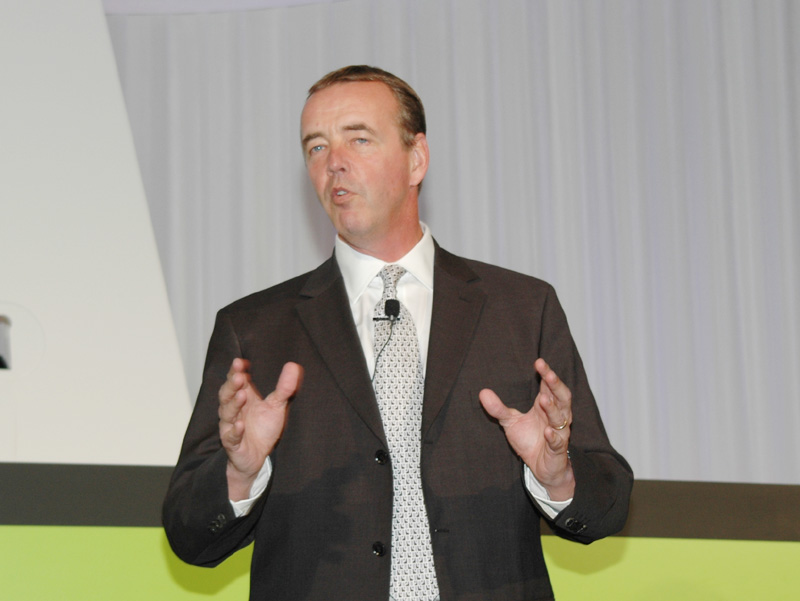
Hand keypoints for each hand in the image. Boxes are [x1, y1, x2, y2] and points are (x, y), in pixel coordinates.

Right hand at [218, 359, 302, 499]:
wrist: (257, 457)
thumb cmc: (263, 428)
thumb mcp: (276, 406)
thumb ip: (284, 388)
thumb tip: (293, 365)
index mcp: (243, 398)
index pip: (236, 381)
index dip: (236, 371)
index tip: (240, 362)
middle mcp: (234, 410)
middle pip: (227, 395)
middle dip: (232, 385)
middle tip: (239, 376)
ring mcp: (231, 426)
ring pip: (227, 413)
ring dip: (233, 404)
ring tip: (242, 395)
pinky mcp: (233, 444)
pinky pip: (231, 437)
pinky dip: (234, 430)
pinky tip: (240, 424)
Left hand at [479, 358, 574, 500]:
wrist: (540, 468)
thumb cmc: (530, 440)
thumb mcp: (510, 422)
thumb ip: (498, 408)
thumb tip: (482, 392)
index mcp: (546, 405)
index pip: (549, 385)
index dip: (546, 373)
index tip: (538, 362)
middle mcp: (556, 416)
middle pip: (562, 396)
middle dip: (556, 385)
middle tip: (548, 374)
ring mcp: (559, 432)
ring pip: (561, 417)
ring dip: (554, 408)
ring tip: (544, 399)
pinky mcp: (557, 449)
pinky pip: (558, 442)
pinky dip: (554, 436)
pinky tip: (548, 431)